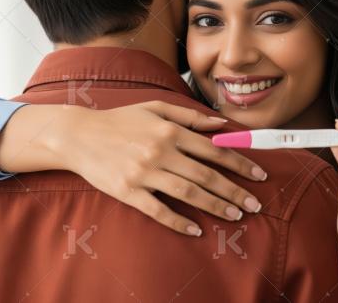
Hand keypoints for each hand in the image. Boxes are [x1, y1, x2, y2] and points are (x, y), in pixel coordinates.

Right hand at [0, 101, 266, 235]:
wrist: (78, 135)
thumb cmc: (120, 120)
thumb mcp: (155, 108)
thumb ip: (189, 115)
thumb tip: (221, 125)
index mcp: (170, 130)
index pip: (213, 150)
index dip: (240, 163)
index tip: (259, 175)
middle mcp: (160, 151)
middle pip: (206, 175)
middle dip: (234, 191)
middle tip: (255, 205)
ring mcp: (144, 173)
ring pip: (188, 193)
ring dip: (215, 206)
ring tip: (235, 215)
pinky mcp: (128, 192)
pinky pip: (159, 210)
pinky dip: (179, 221)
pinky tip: (196, 229)